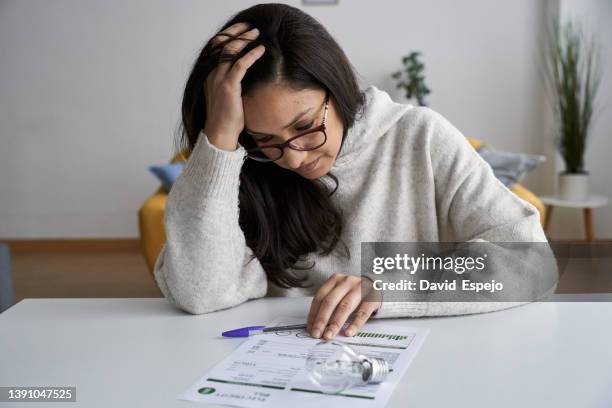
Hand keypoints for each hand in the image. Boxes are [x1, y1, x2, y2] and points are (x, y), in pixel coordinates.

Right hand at [203, 22, 265, 150]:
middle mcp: (211, 74)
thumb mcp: (227, 97)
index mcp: (209, 76)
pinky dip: (252, 54)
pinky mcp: (229, 86)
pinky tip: (261, 50)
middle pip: (222, 44)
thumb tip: (244, 75)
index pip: (216, 48)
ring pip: (230, 50)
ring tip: (256, 33)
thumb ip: (231, 83)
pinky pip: (241, 64)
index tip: (241, 30)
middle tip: (251, 27)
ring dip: (244, 39)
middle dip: (237, 32)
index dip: (228, 36)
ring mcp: (218, 79)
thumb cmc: (227, 119)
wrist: (220, 134)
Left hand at [306, 274, 381, 339]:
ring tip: (329, 335)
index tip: (310, 328)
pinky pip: (363, 312)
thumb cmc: (355, 293)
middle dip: (322, 320)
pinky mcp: (373, 297)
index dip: (314, 314)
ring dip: (335, 323)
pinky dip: (355, 324)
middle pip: (330, 301)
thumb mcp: (341, 293)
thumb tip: (315, 326)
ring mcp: (360, 288)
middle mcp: (347, 282)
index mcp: (335, 280)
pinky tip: (348, 332)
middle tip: (317, 334)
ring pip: (345, 306)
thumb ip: (329, 305)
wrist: (379, 285)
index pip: (320, 297)